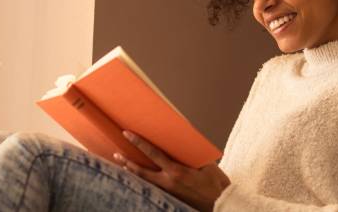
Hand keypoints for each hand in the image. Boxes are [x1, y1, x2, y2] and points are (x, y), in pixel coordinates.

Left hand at [113, 130, 230, 211]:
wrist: (221, 204)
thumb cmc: (216, 183)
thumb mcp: (207, 164)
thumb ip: (191, 153)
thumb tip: (181, 142)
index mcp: (177, 171)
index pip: (153, 154)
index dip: (139, 143)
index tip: (128, 134)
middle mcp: (168, 182)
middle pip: (142, 172)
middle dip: (128, 162)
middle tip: (116, 154)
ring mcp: (168, 192)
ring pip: (145, 181)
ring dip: (133, 172)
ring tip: (122, 165)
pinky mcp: (171, 197)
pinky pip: (152, 187)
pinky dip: (143, 181)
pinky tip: (139, 178)